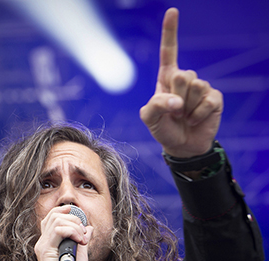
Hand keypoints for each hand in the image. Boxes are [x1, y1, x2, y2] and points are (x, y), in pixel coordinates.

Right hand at [34, 204, 92, 260]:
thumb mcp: (82, 256)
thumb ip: (82, 241)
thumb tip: (89, 228)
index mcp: (51, 242)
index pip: (52, 217)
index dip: (65, 212)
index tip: (81, 221)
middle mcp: (45, 241)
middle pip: (54, 214)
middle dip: (73, 219)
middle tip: (83, 234)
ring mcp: (44, 244)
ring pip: (56, 218)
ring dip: (74, 225)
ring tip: (81, 238)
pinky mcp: (45, 249)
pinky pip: (57, 229)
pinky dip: (72, 231)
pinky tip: (79, 240)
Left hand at [140, 8, 222, 157]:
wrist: (181, 146)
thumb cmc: (163, 128)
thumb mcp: (149, 118)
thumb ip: (155, 106)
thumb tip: (177, 102)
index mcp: (166, 78)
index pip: (169, 51)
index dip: (170, 31)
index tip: (172, 11)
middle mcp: (184, 79)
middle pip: (182, 75)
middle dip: (176, 96)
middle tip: (174, 110)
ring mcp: (201, 87)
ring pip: (195, 87)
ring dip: (186, 108)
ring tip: (183, 116)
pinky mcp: (214, 98)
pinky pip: (207, 101)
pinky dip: (197, 114)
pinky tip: (194, 119)